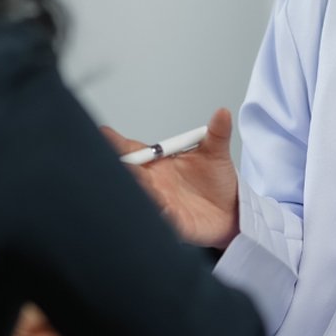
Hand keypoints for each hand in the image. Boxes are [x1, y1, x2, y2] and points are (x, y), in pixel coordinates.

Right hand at [101, 108, 238, 248]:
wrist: (232, 211)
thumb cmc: (217, 182)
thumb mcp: (217, 153)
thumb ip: (217, 133)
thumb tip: (223, 113)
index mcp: (159, 163)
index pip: (133, 151)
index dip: (116, 143)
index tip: (103, 134)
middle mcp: (155, 183)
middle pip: (131, 174)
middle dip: (122, 166)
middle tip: (117, 158)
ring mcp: (161, 202)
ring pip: (142, 194)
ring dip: (138, 188)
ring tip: (137, 179)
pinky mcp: (173, 222)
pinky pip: (161, 217)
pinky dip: (156, 211)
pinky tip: (157, 205)